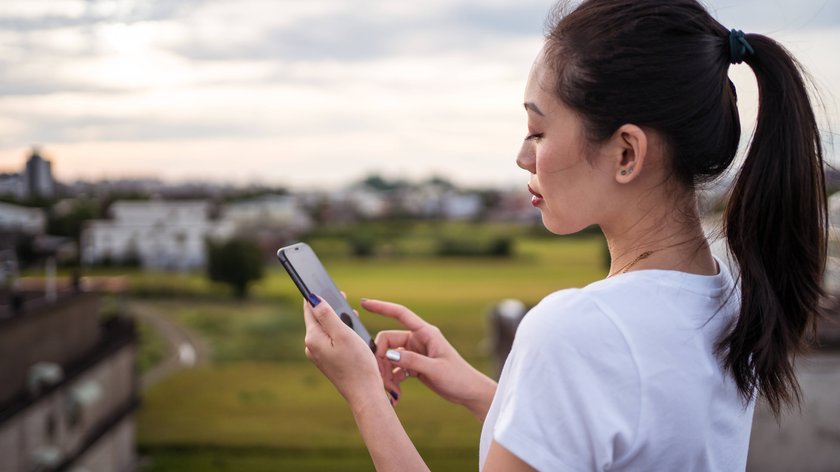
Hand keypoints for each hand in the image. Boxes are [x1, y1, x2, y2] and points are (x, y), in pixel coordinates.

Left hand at [303, 295, 382, 406]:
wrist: (364, 393)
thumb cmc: (357, 363)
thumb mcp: (343, 334)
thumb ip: (327, 315)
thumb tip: (312, 299)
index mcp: (313, 338)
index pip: (309, 309)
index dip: (315, 294)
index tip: (318, 281)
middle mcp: (312, 346)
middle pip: (317, 319)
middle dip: (328, 306)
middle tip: (342, 295)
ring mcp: (319, 355)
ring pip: (325, 329)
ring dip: (336, 320)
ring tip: (350, 314)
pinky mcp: (328, 361)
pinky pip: (331, 340)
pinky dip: (339, 332)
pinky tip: (351, 332)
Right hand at [363, 299, 496, 420]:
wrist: (469, 392)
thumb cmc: (458, 377)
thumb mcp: (435, 369)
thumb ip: (412, 361)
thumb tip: (389, 354)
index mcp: (426, 333)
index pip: (401, 314)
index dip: (382, 307)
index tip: (365, 303)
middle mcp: (418, 340)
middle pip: (389, 341)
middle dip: (382, 359)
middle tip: (383, 379)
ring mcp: (415, 352)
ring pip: (390, 357)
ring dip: (387, 373)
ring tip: (392, 391)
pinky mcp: (414, 365)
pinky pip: (395, 368)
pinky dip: (393, 379)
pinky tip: (396, 393)